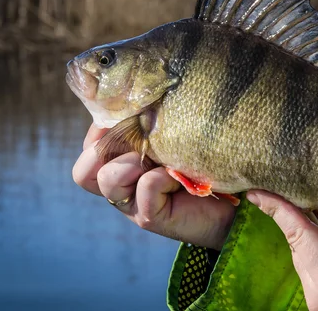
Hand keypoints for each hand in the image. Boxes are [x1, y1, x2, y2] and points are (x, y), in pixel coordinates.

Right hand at [72, 124, 235, 249]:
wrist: (233, 201)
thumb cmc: (203, 161)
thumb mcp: (174, 136)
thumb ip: (153, 122)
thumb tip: (141, 101)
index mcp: (120, 162)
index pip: (90, 147)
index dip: (100, 128)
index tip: (128, 112)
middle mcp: (120, 185)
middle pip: (84, 170)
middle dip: (107, 148)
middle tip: (140, 138)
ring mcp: (132, 204)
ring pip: (107, 179)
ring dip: (131, 161)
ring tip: (158, 158)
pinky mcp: (149, 217)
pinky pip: (145, 187)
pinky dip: (160, 176)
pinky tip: (180, 175)